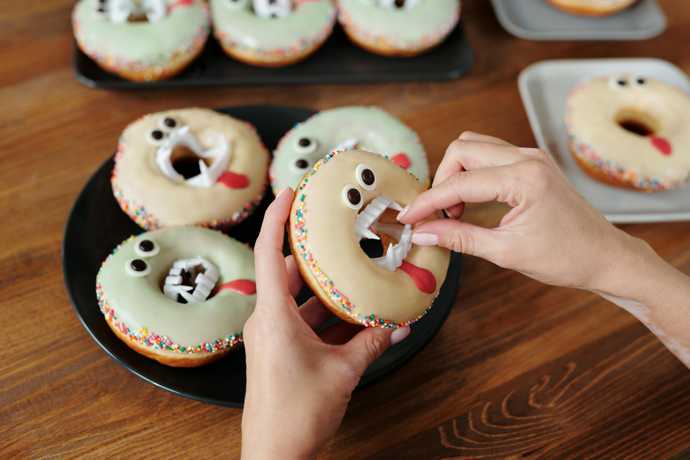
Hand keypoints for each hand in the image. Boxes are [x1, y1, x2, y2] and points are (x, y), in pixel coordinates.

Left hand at [241, 188, 410, 459]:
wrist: (276, 454)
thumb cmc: (297, 414)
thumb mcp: (343, 372)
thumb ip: (372, 342)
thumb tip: (400, 323)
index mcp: (273, 317)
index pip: (270, 253)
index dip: (277, 218)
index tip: (289, 192)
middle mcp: (266, 321)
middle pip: (288, 272)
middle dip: (313, 252)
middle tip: (336, 229)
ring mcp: (271, 337)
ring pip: (298, 298)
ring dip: (324, 288)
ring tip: (353, 271)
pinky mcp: (278, 350)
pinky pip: (301, 320)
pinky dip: (324, 314)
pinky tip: (353, 314)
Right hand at [399, 132, 689, 367]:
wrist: (605, 256)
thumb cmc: (565, 258)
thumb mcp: (506, 252)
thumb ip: (459, 238)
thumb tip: (422, 232)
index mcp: (524, 179)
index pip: (459, 183)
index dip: (428, 201)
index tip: (407, 217)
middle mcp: (528, 158)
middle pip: (462, 150)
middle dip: (441, 181)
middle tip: (437, 216)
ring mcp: (532, 156)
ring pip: (475, 146)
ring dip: (456, 173)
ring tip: (454, 211)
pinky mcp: (533, 162)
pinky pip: (490, 154)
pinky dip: (472, 173)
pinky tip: (471, 203)